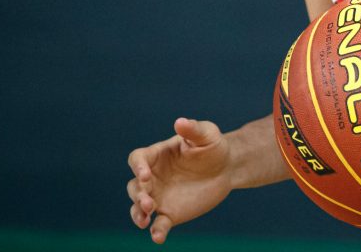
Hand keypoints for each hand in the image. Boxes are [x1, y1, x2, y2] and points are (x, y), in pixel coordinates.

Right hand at [126, 118, 233, 243]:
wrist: (227, 168)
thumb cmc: (213, 147)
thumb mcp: (206, 134)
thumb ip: (192, 129)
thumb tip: (179, 122)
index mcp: (157, 155)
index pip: (137, 159)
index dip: (138, 167)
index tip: (145, 175)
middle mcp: (153, 178)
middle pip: (134, 186)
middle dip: (138, 195)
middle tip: (149, 203)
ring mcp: (159, 197)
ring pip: (139, 208)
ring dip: (138, 214)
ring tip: (145, 220)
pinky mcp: (170, 213)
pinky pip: (159, 225)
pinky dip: (156, 232)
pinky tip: (158, 238)